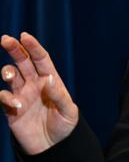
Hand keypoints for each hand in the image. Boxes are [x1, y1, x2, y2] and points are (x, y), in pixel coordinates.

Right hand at [0, 32, 78, 154]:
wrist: (53, 145)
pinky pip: (3, 97)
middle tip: (5, 39)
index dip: (33, 47)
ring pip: (10, 75)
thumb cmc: (65, 125)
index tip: (25, 36)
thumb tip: (48, 80)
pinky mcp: (11, 109)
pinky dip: (6, 98)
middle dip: (14, 49)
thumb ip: (59, 95)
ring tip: (9, 75)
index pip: (40, 59)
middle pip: (22, 61)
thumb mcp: (68, 111)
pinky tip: (17, 106)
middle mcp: (34, 84)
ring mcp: (22, 95)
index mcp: (50, 80)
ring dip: (7, 71)